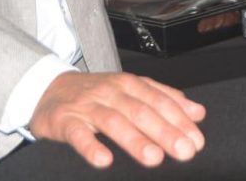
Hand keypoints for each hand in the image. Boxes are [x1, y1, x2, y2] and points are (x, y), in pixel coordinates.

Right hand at [29, 71, 205, 168]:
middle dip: (165, 132)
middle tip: (184, 151)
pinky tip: (104, 160)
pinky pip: (78, 134)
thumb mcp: (131, 90)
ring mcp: (87, 106)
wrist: (48, 89)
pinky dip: (91, 146)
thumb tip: (198, 112)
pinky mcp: (64, 121)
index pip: (159, 101)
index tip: (196, 140)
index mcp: (129, 84)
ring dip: (135, 140)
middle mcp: (110, 92)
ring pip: (113, 122)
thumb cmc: (96, 94)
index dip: (179, 120)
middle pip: (141, 111)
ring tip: (154, 158)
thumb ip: (164, 99)